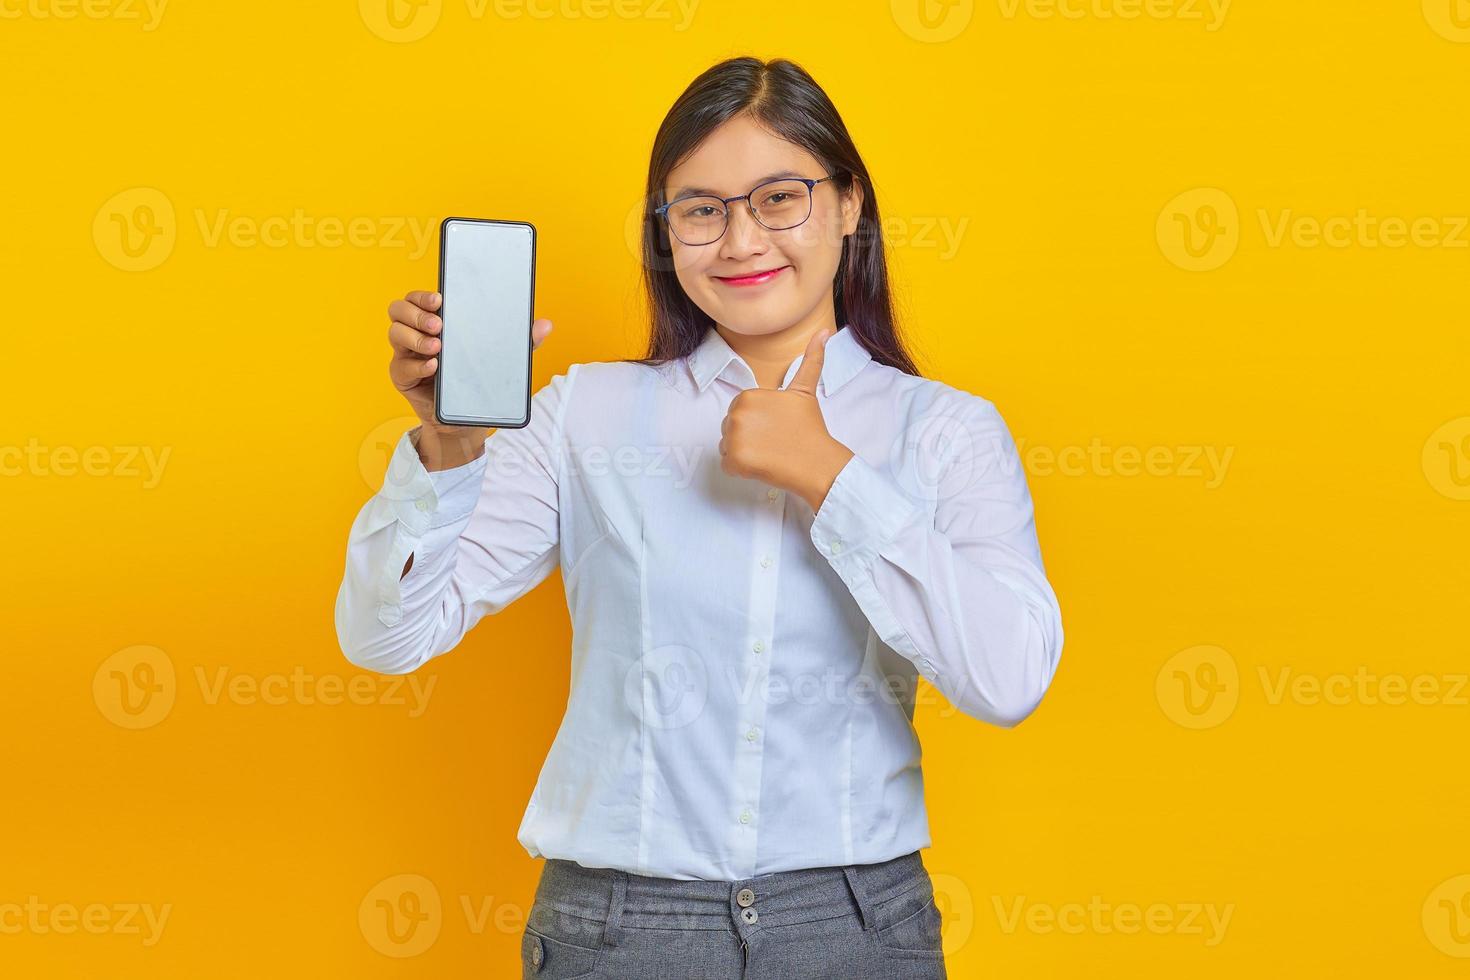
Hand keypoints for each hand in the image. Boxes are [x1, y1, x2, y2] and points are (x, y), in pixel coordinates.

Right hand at [387, 289, 552, 438]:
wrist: (465, 418)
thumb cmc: (478, 379)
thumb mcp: (501, 358)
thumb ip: (521, 341)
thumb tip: (546, 324)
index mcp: (436, 320)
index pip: (420, 297)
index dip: (424, 294)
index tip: (441, 299)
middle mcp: (416, 332)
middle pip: (398, 309)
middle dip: (417, 313)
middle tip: (439, 325)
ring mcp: (407, 354)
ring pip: (394, 333)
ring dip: (415, 337)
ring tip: (438, 347)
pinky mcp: (402, 376)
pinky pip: (401, 366)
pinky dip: (416, 365)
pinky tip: (433, 367)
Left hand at [718, 326, 854, 510]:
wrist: (817, 462)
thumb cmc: (809, 428)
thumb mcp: (805, 391)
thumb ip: (811, 360)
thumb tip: (823, 332)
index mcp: (747, 396)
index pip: (739, 411)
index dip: (756, 422)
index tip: (774, 427)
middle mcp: (737, 414)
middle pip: (730, 428)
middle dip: (748, 437)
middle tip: (773, 441)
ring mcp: (734, 438)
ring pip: (727, 446)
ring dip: (744, 453)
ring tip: (768, 453)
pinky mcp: (734, 460)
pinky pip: (727, 465)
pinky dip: (741, 469)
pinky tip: (762, 465)